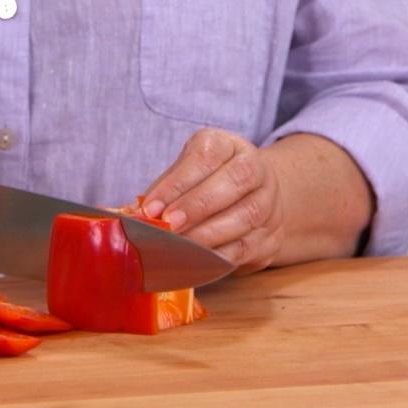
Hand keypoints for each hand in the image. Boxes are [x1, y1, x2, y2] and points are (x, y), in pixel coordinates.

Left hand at [139, 128, 283, 274]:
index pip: (205, 158)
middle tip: (169, 225)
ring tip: (179, 247)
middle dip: (197, 206)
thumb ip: (166, 188)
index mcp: (229, 146)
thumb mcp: (188, 171)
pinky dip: (219, 257)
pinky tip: (197, 262)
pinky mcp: (272, 235)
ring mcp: (269, 203)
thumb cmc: (209, 182)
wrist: (257, 196)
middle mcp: (256, 169)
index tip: (151, 206)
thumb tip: (135, 213)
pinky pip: (247, 248)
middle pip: (234, 182)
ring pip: (245, 217)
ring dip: (208, 235)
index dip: (178, 183)